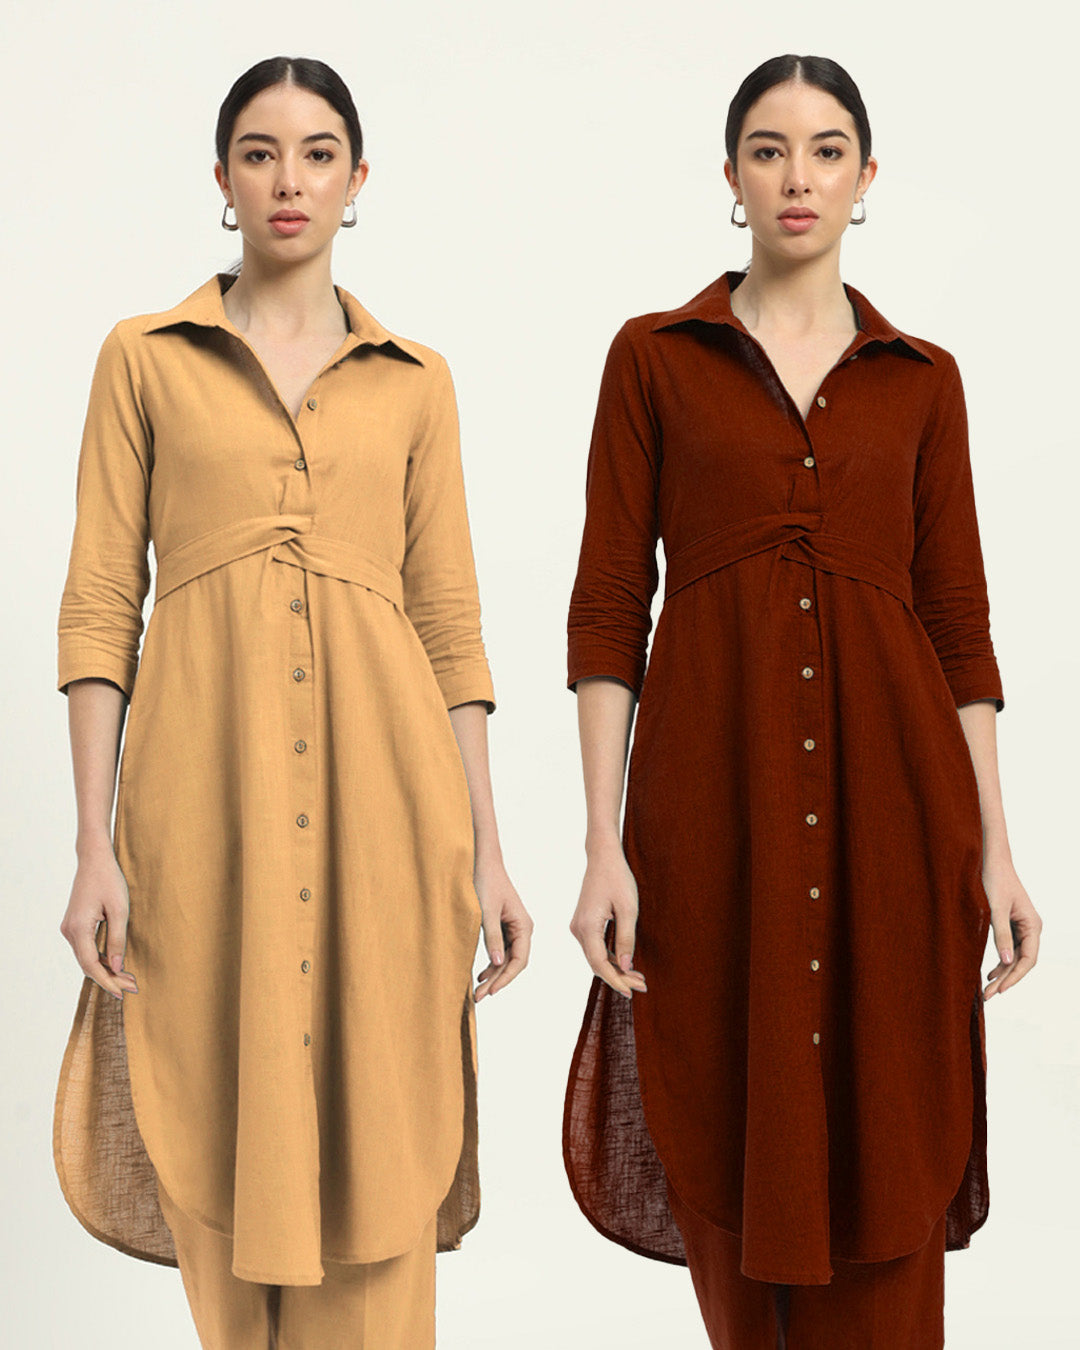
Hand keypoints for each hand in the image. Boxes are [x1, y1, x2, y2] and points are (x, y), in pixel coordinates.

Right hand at [59, 843, 138, 1000]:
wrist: (94, 859)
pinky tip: (116, 964)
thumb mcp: (120, 910)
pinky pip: (86, 948)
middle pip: (87, 964)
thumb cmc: (109, 880)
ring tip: (128, 979)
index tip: (123, 993)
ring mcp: (70, 928)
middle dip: (109, 978)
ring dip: (106, 969)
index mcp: (78, 928)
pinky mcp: (75, 925)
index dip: (107, 981)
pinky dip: (100, 958)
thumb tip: (116, 967)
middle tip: (132, 988)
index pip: (90, 965)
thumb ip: (117, 940)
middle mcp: (69, 931)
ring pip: (86, 958)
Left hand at [474, 856, 531, 1001]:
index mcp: (524, 925)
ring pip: (506, 960)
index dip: (505, 978)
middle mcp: (522, 929)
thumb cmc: (486, 883)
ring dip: (493, 975)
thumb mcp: (486, 912)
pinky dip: (491, 964)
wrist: (483, 863)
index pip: (519, 960)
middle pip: (513, 963)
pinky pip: (500, 951)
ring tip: (477, 991)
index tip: (490, 991)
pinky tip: (480, 974)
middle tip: (478, 997)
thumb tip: (497, 964)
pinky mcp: (503, 927)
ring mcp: (513, 929)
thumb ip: (492, 937)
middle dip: (497, 981)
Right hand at [569, 841, 647, 999]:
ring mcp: (579, 927)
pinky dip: (610, 957)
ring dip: (616, 968)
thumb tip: (625, 966)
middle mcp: (578, 929)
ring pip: (596, 956)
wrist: (603, 857)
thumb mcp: (629, 909)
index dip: (615, 980)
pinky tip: (626, 963)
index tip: (631, 991)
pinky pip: (596, 947)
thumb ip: (626, 939)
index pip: (599, 963)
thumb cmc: (617, 878)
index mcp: (587, 926)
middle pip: (597, 963)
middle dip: (619, 977)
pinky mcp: (584, 924)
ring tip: (638, 978)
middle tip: (642, 987)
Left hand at [981, 854, 1040, 1000]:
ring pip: (1014, 958)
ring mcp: (1022, 928)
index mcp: (1033, 925)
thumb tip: (1005, 962)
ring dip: (1001, 973)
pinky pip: (1008, 949)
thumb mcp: (996, 909)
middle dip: (1005, 980)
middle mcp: (1031, 928)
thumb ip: (1000, 935)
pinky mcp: (1011, 925)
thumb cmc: (995, 880)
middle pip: (1021, 962)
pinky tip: (989, 972)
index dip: (1014, 976)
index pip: (1028, 959)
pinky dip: (1000, 962)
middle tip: (987, 996)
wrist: (993, 862)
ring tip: (986, 989)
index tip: (1000, 989)